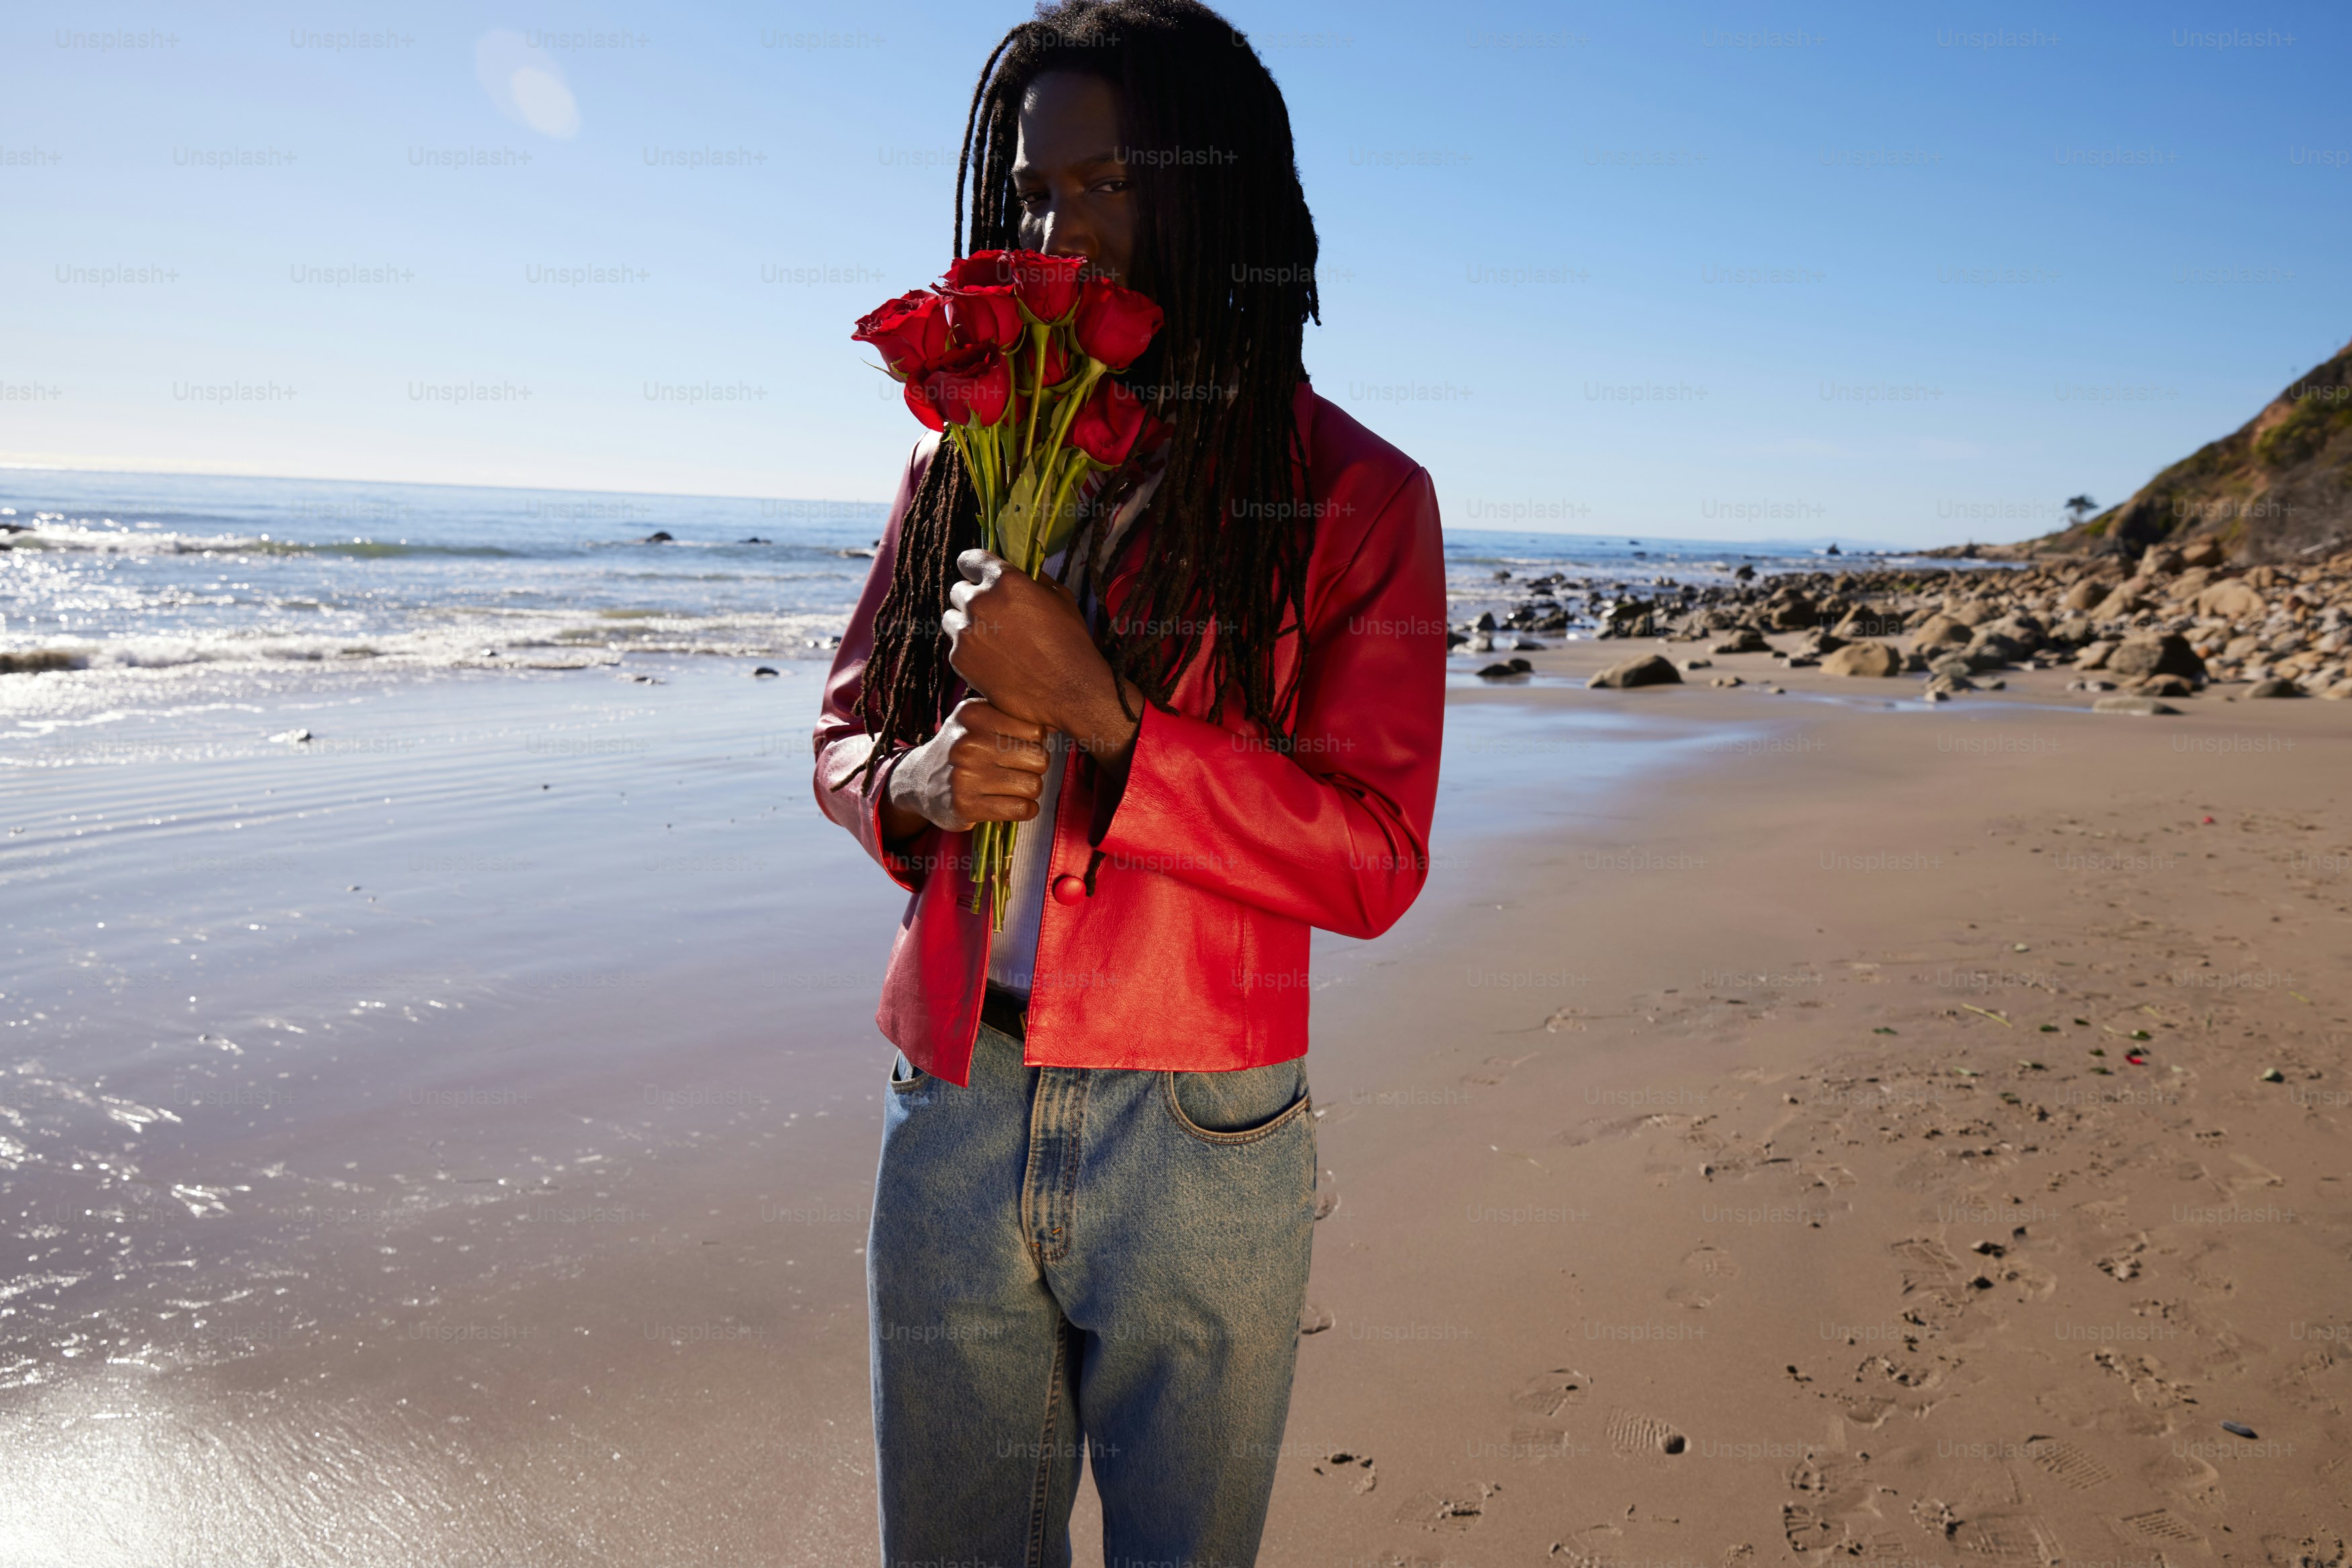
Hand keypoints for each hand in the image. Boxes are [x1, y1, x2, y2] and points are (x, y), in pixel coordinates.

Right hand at [880, 697, 1049, 838]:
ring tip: (1011, 786)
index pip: (1036, 730)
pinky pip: (1022, 809)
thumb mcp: (977, 719)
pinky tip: (1011, 803)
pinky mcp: (967, 806)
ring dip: (1029, 790)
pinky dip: (1025, 809)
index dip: (1035, 742)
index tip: (1020, 747)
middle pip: (1039, 759)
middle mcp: (968, 743)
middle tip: (1018, 769)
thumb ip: (1011, 716)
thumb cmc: (961, 748)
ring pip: (1034, 786)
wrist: (919, 781)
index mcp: (974, 715)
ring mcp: (966, 776)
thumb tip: (1058, 726)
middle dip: (1034, 767)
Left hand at [943, 549, 1140, 767]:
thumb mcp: (1061, 599)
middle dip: (974, 599)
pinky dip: (969, 651)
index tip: (978, 576)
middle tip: (995, 617)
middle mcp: (979, 602)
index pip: (970, 559)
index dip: (975, 568)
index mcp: (1005, 580)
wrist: (1070, 693)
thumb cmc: (1071, 644)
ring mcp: (966, 632)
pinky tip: (992, 661)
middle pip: (959, 591)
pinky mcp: (959, 659)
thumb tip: (1021, 573)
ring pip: (952, 618)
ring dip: (967, 624)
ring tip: (991, 641)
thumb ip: (1034, 580)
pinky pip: (955, 646)